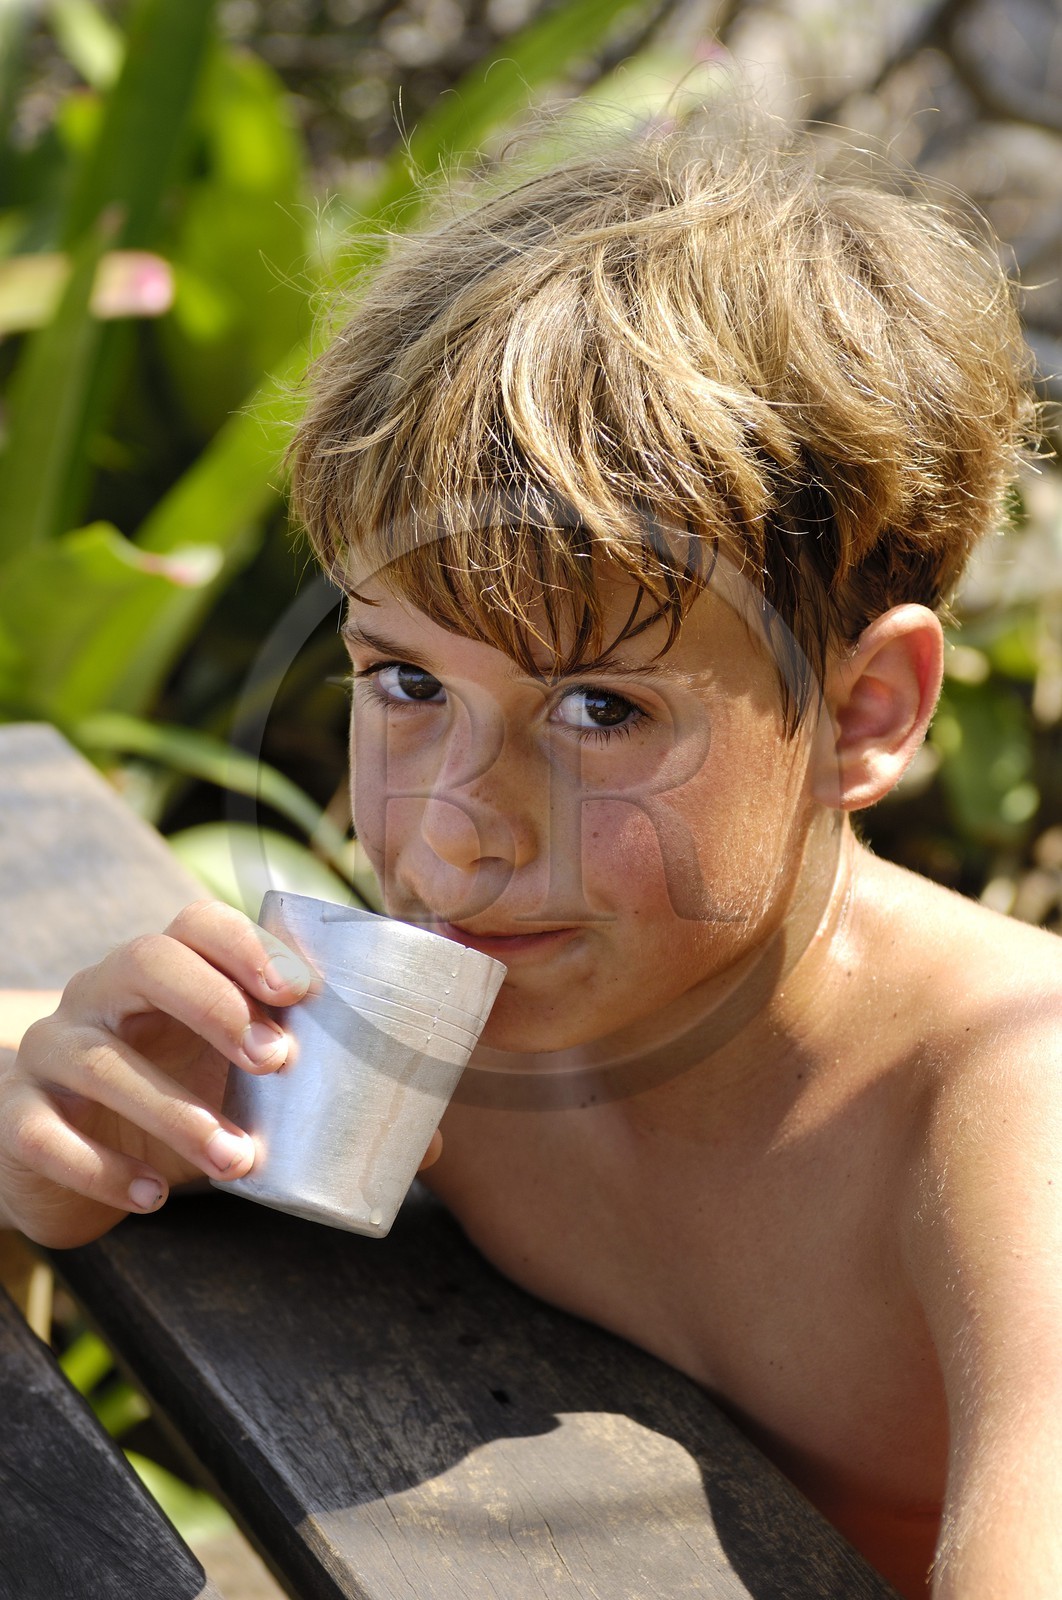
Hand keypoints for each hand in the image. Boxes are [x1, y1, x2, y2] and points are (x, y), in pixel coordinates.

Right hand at [0, 900, 314, 1247]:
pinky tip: (155, 1196)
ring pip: (100, 1060)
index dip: (247, 945)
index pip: (196, 923)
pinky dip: (104, 1169)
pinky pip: (46, 1136)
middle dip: (215, 1005)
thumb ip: (320, 1098)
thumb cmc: (173, 1096)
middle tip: (275, 1062)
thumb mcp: (236, 1083)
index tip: (300, 991)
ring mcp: (53, 1051)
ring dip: (175, 1113)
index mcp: (162, 970)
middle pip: (145, 960)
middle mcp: (100, 993)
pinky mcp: (17, 1118)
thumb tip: (432, 1142)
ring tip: (237, 1160)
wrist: (66, 1153)